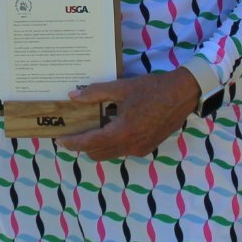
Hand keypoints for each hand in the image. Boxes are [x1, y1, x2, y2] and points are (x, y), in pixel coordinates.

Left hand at [57, 68, 204, 160]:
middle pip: (97, 153)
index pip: (90, 143)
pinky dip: (111, 143)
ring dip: (96, 145)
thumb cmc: (152, 89)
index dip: (73, 142)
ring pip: (109, 154)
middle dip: (82, 145)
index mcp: (123, 131)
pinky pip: (122, 151)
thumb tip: (73, 96)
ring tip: (90, 128)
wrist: (182, 94)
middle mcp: (130, 146)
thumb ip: (95, 93)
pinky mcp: (147, 148)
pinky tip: (110, 127)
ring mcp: (140, 149)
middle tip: (73, 132)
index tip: (60, 140)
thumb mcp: (121, 87)